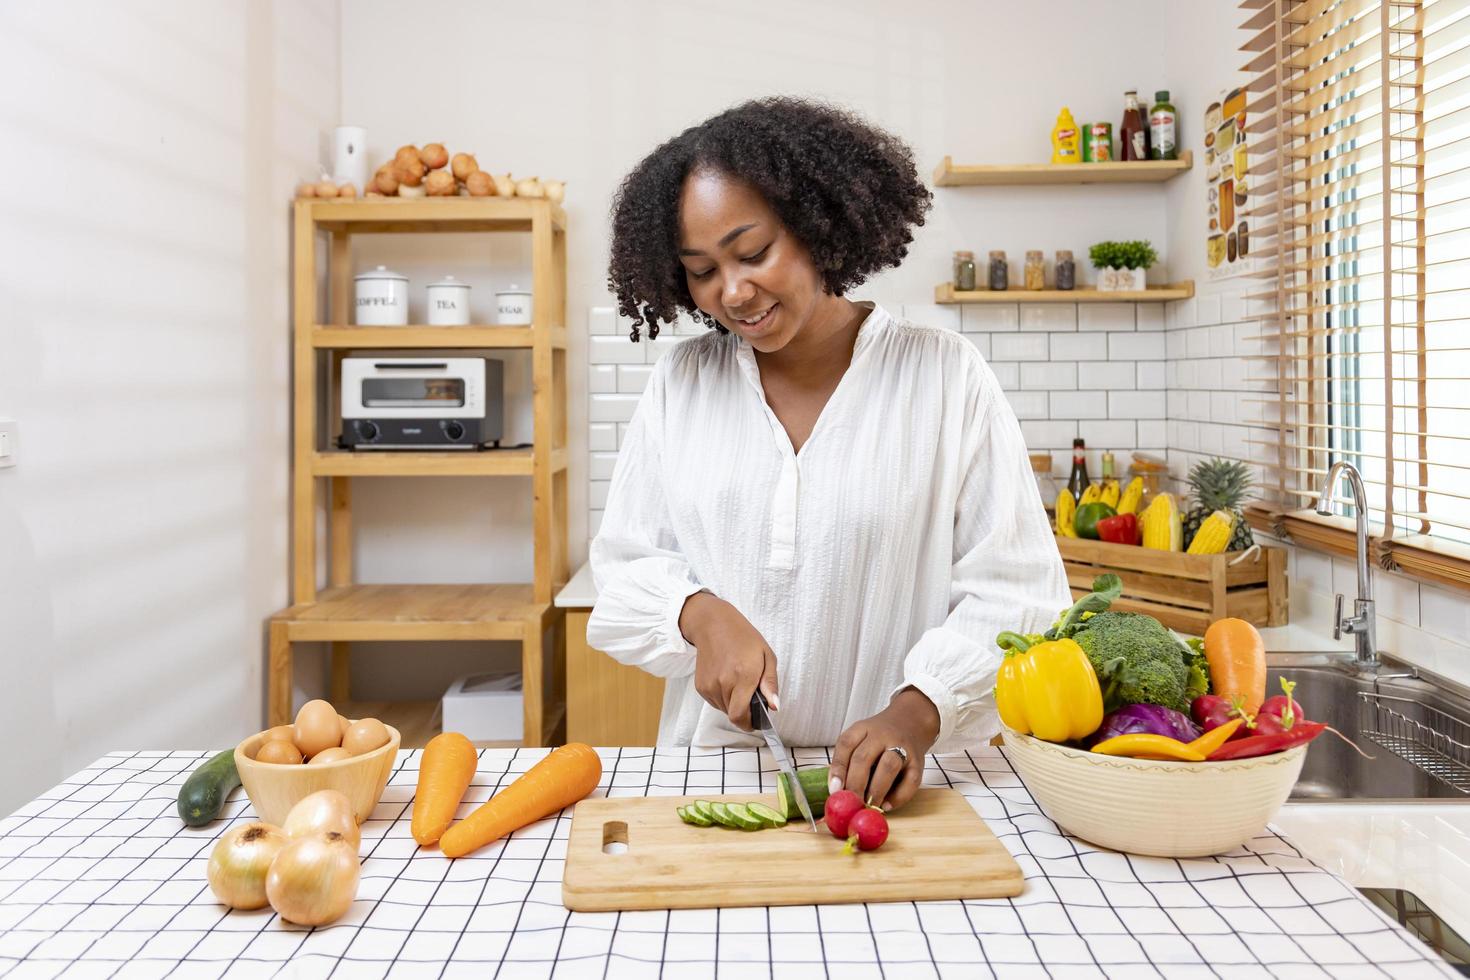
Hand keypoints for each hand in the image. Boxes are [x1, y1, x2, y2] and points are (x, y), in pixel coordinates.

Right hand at [680, 591, 778, 730]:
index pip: (740, 716)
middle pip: (733, 715)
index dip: (749, 724)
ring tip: (738, 684)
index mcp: (744, 676)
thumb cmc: (743, 638)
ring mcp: (710, 685)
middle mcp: (724, 683)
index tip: (756, 721)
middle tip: (751, 695)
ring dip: (733, 704)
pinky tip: (727, 680)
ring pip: (724, 710)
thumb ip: (770, 683)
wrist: (713, 625)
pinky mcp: (701, 686)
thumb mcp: (767, 656)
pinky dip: (723, 698)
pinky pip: (715, 702)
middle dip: (744, 712)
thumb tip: (775, 706)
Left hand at [829, 688, 939, 811]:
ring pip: (888, 767)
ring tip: (868, 806)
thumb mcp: (861, 738)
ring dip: (876, 790)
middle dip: (855, 784)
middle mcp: (882, 735)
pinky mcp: (918, 762)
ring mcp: (902, 747)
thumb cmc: (880, 737)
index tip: (835, 790)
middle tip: (851, 805)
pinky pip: (910, 781)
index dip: (838, 768)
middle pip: (864, 758)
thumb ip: (848, 760)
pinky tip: (887, 805)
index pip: (846, 744)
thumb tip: (837, 791)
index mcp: (863, 728)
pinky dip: (898, 797)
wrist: (913, 720)